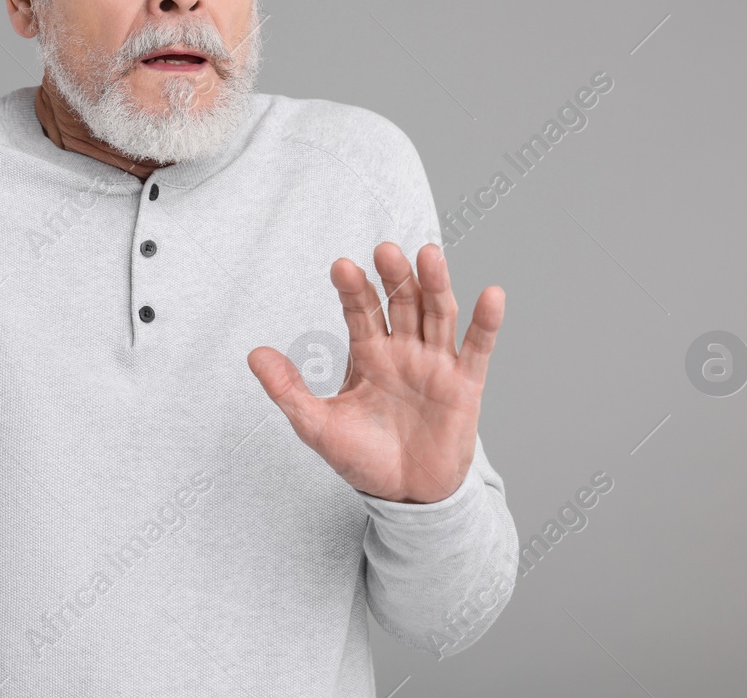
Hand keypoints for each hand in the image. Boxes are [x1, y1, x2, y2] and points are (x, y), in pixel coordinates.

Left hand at [248, 241, 502, 502]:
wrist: (405, 496)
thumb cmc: (362, 457)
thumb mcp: (317, 425)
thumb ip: (288, 389)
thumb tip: (254, 354)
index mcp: (368, 353)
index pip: (360, 310)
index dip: (353, 289)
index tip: (341, 266)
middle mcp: (403, 350)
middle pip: (401, 303)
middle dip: (393, 277)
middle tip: (384, 250)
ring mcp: (435, 363)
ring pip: (437, 314)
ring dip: (435, 284)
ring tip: (429, 254)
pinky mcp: (465, 385)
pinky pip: (477, 349)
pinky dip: (486, 322)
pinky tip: (492, 295)